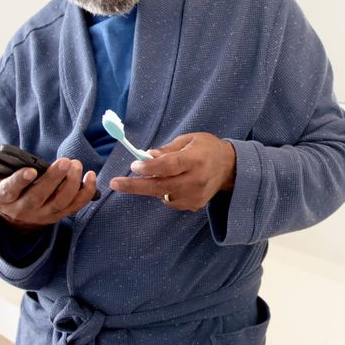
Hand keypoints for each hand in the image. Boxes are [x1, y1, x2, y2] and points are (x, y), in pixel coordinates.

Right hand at [0, 158, 96, 231]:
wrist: (15, 217)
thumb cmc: (7, 189)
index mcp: (4, 198)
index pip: (10, 190)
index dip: (20, 180)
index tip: (31, 170)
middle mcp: (23, 209)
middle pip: (38, 196)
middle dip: (53, 178)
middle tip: (65, 161)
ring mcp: (42, 215)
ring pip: (59, 202)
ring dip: (71, 183)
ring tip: (76, 165)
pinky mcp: (58, 216)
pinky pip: (75, 206)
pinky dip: (86, 192)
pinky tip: (90, 176)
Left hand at [109, 132, 235, 211]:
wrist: (230, 167)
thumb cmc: (206, 148)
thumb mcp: (188, 140)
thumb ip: (167, 150)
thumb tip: (147, 157)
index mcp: (196, 159)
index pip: (169, 166)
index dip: (149, 168)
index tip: (134, 166)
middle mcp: (196, 179)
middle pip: (161, 186)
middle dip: (135, 186)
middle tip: (115, 183)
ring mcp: (196, 195)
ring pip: (162, 195)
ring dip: (152, 186)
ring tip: (156, 175)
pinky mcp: (195, 205)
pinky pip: (170, 201)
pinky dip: (164, 192)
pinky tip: (172, 182)